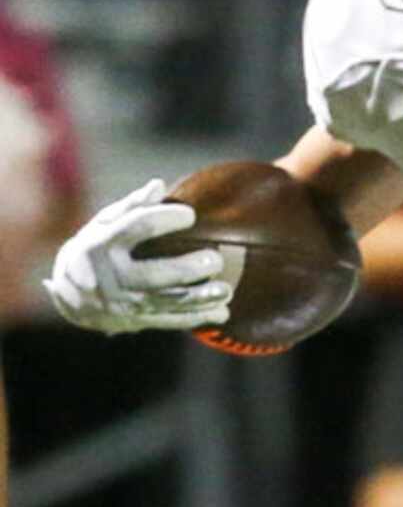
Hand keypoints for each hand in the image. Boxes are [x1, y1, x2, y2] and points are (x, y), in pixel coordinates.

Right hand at [44, 180, 230, 333]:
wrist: (72, 294)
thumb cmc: (96, 249)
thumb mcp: (102, 224)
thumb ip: (132, 206)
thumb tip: (159, 185)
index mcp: (104, 244)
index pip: (136, 228)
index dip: (164, 219)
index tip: (190, 215)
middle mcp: (113, 275)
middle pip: (154, 275)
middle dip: (187, 270)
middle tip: (215, 260)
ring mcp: (126, 301)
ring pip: (167, 303)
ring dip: (200, 299)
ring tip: (227, 291)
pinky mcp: (138, 319)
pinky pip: (170, 320)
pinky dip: (197, 318)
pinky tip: (222, 312)